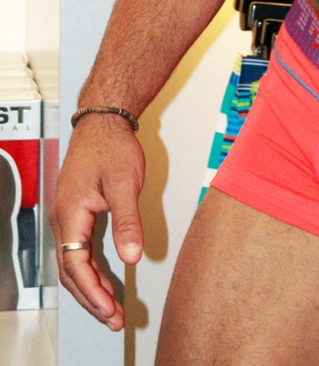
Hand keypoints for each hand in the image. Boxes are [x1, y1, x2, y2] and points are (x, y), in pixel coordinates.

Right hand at [50, 116, 145, 329]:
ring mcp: (68, 216)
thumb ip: (127, 221)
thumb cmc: (111, 146)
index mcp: (71, 214)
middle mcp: (64, 218)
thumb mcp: (125, 184)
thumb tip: (131, 256)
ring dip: (91, 288)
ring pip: (74, 263)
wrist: (103, 121)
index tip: (109, 311)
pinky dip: (91, 270)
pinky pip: (80, 250)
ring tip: (112, 310)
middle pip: (72, 272)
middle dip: (92, 299)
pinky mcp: (77, 212)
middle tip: (113, 320)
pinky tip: (107, 281)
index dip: (93, 292)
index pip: (76, 265)